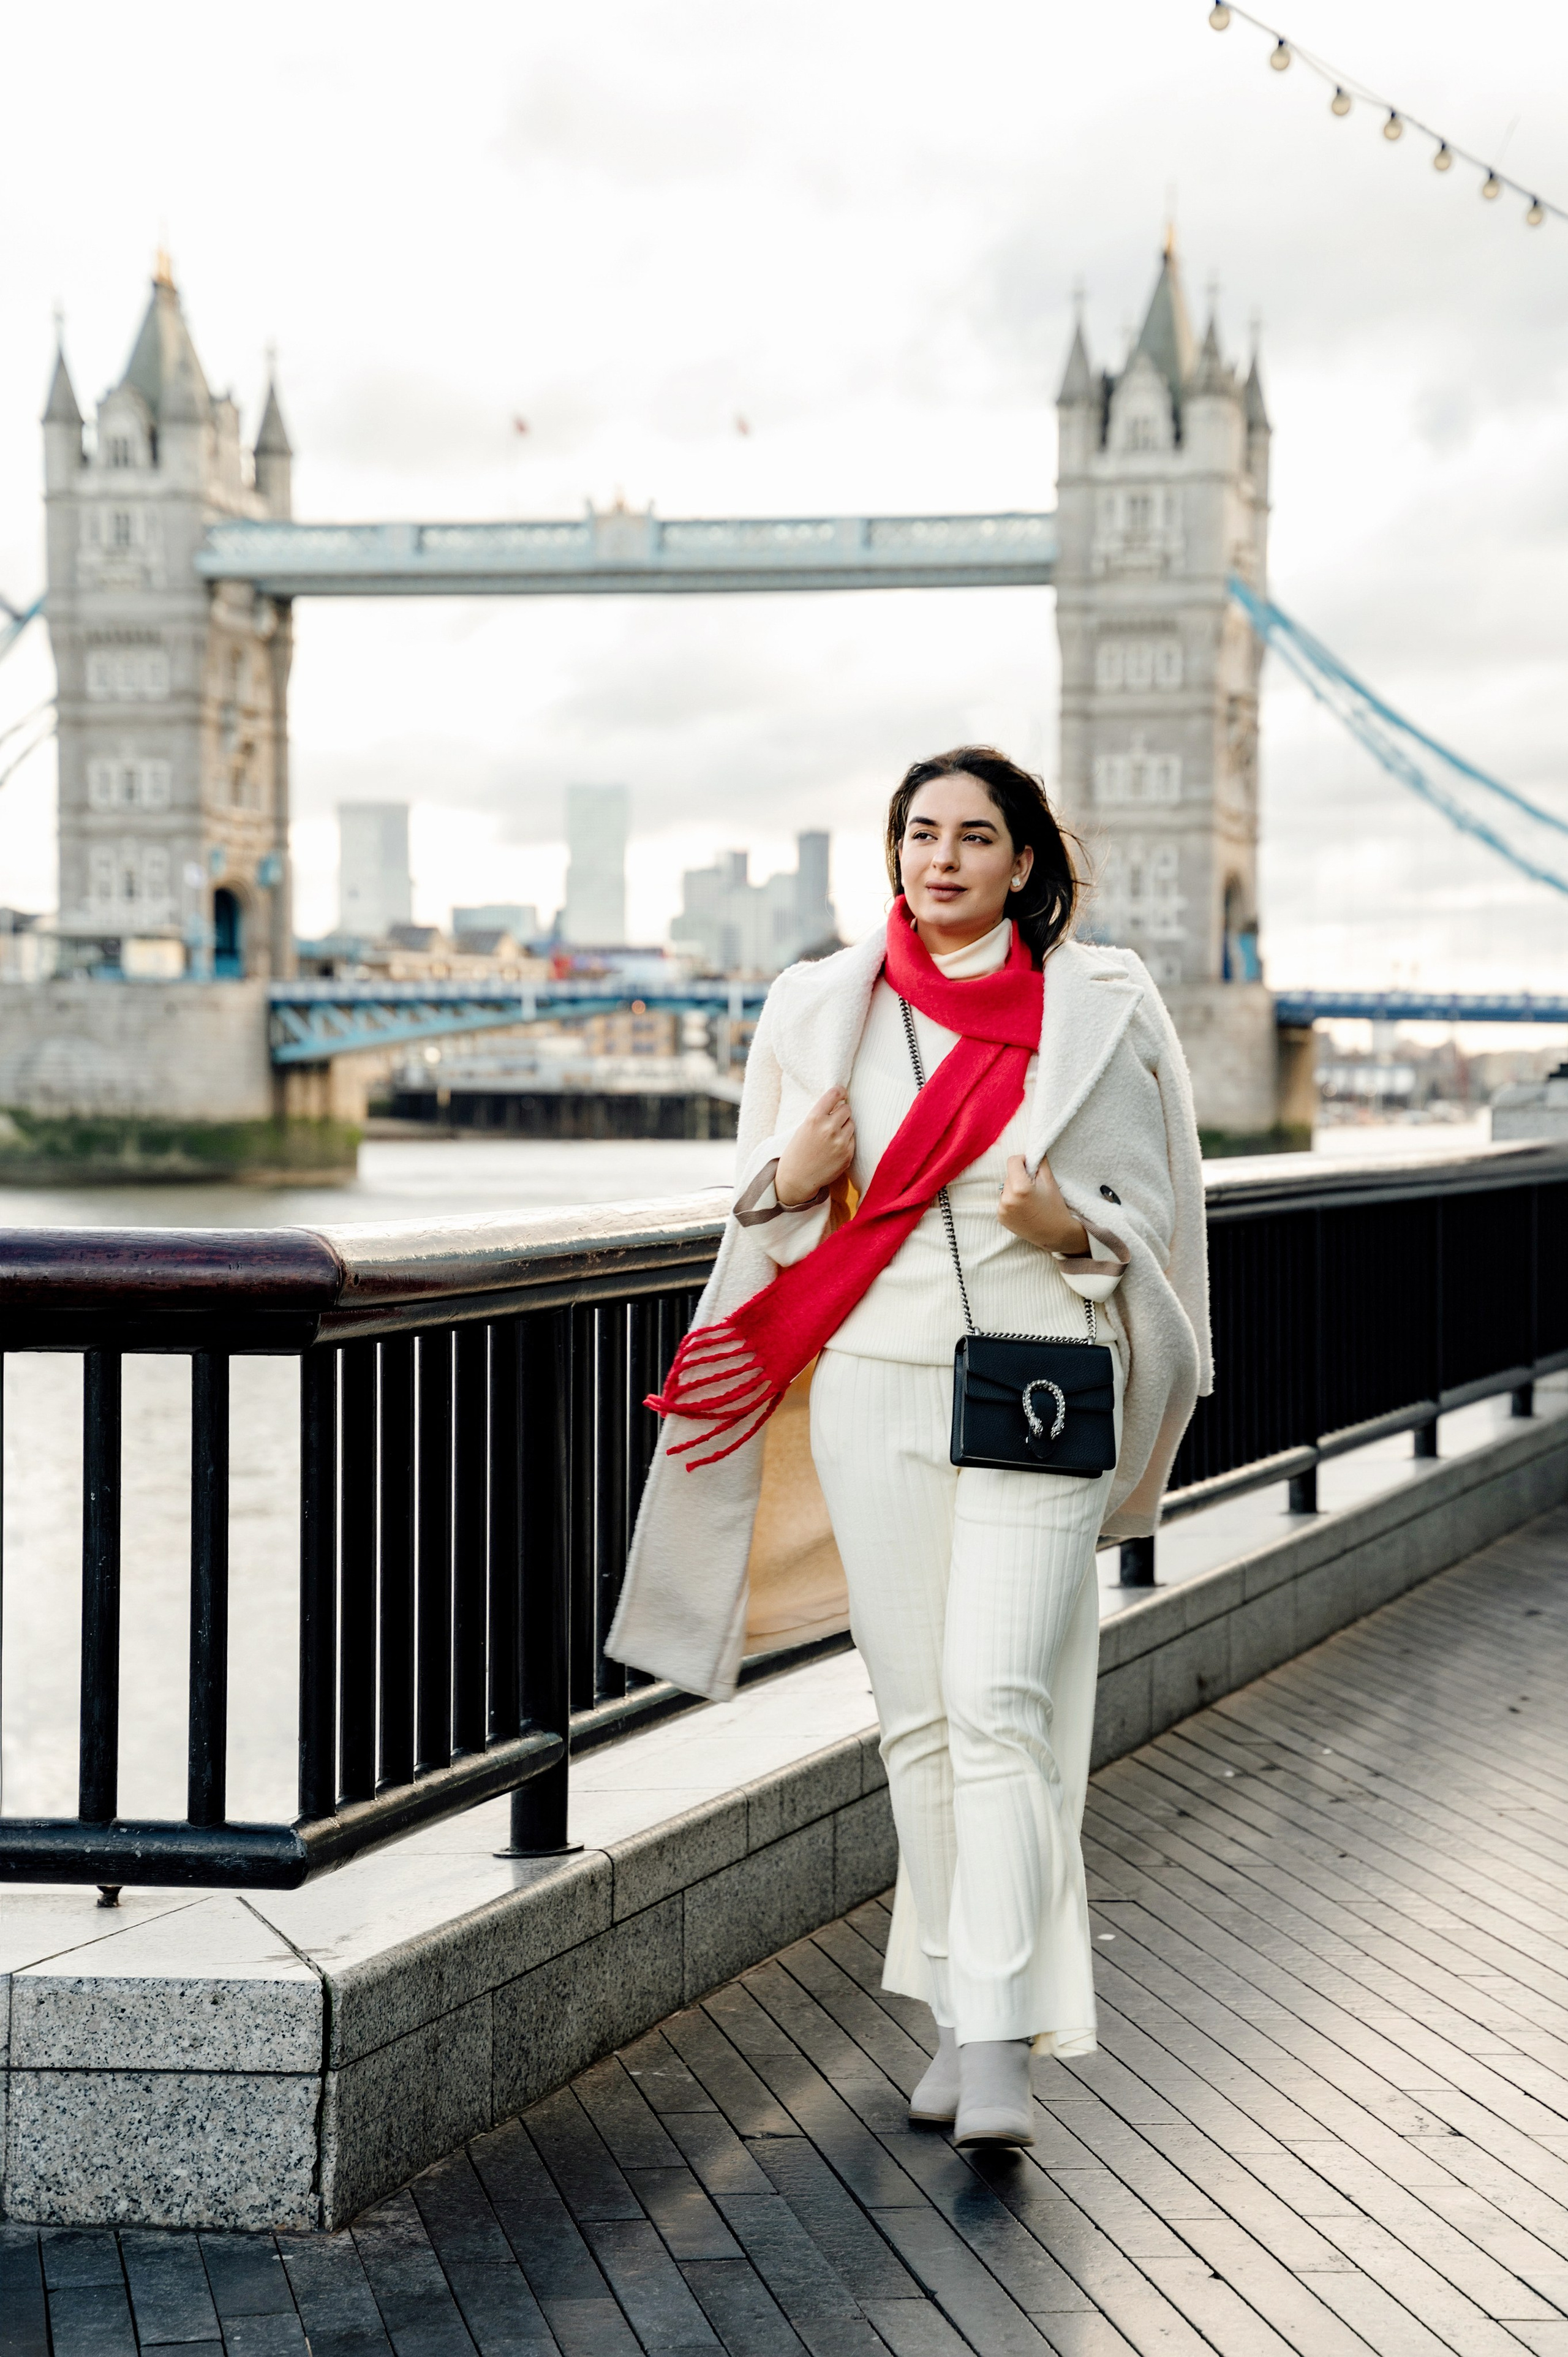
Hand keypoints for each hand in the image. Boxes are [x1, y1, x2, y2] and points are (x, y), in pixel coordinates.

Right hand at [776, 1087, 855, 1208]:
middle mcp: (829, 1128)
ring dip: (845, 1127)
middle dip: (842, 1113)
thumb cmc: (797, 1152)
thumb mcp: (803, 1128)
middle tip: (834, 1120)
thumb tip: (839, 1104)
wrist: (797, 1179)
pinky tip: (834, 1149)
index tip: (842, 1094)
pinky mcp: (847, 1154)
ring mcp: (840, 1142)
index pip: (834, 1094)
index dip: (840, 1092)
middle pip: (847, 1109)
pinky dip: (846, 1141)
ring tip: (832, 1137)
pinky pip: (852, 1140)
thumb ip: (820, 1116)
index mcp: (814, 1118)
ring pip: (851, 1124)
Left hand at [998, 1153, 1089, 1254]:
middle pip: (1009, 1175)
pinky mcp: (1000, 1218)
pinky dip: (1011, 1201)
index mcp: (1020, 1188)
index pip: (1012, 1161)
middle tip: (1034, 1188)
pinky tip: (1024, 1208)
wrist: (1055, 1234)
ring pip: (1005, 1188)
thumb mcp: (1050, 1181)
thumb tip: (1031, 1151)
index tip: (1031, 1167)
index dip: (1023, 1161)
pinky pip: (1003, 1201)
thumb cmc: (1055, 1207)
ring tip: (1029, 1200)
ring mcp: (1002, 1210)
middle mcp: (1008, 1199)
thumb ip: (1039, 1162)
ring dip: (1014, 1189)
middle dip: (1020, 1176)